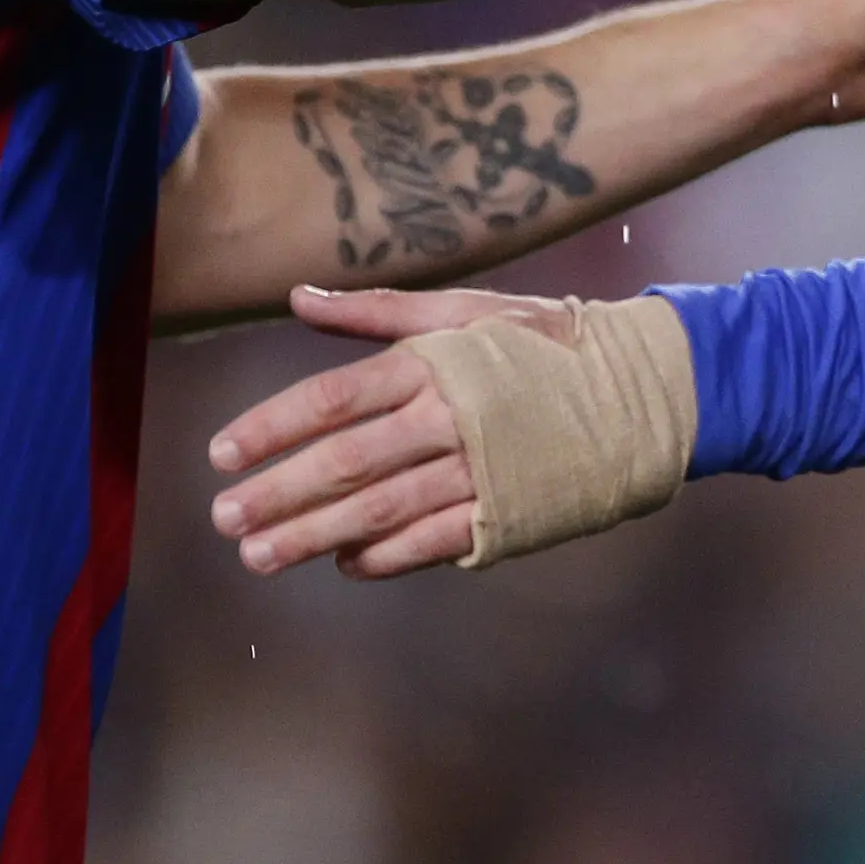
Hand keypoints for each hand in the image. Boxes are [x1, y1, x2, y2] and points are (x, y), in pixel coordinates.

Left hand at [205, 284, 536, 576]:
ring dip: (312, 536)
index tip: (221, 454)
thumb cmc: (545, 343)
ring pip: (378, 511)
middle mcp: (448, 418)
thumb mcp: (464, 309)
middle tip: (225, 519)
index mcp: (433, 362)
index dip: (271, 428)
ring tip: (260, 556)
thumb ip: (377, 311)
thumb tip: (299, 298)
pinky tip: (345, 565)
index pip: (331, 399)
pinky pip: (430, 543)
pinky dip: (383, 558)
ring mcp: (477, 472)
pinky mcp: (506, 514)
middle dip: (277, 493)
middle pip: (344, 463)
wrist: (643, 391)